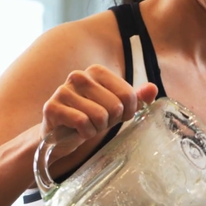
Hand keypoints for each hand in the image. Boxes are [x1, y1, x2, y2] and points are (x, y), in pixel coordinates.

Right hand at [41, 64, 157, 148]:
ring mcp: (64, 90)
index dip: (127, 113)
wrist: (60, 134)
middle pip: (115, 106)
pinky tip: (77, 131)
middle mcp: (79, 76)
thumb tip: (153, 89)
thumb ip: (135, 98)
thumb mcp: (116, 108)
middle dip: (110, 122)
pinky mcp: (52, 107)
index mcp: (97, 71)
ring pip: (99, 116)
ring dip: (97, 129)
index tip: (115, 116)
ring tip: (87, 126)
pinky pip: (82, 123)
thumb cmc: (90, 117)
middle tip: (98, 123)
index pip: (129, 95)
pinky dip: (84, 134)